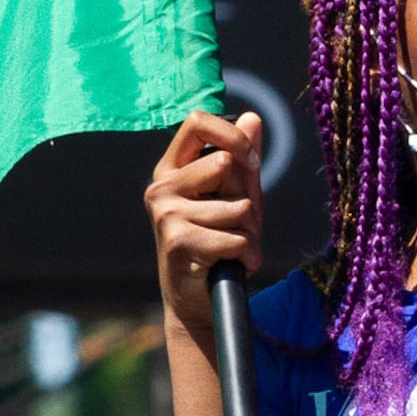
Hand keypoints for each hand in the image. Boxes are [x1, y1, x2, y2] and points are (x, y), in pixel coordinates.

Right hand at [148, 109, 266, 336]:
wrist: (195, 298)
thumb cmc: (217, 242)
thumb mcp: (236, 197)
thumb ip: (244, 160)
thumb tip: (254, 117)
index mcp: (173, 168)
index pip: (197, 121)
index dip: (232, 135)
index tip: (251, 162)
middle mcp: (162, 186)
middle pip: (226, 164)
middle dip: (248, 198)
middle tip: (240, 224)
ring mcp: (166, 213)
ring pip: (238, 206)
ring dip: (250, 233)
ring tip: (234, 248)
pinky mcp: (177, 240)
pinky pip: (235, 238)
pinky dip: (246, 254)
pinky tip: (231, 264)